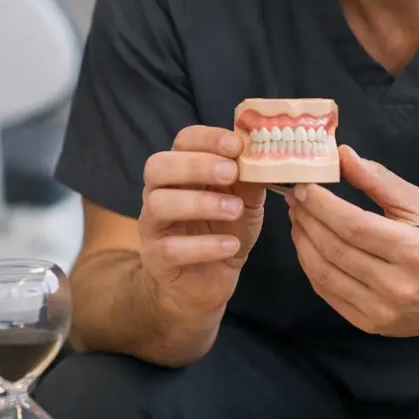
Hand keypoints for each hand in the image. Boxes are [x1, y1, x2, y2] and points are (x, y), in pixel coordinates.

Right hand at [138, 125, 268, 315]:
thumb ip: (250, 178)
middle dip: (196, 165)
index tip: (237, 145)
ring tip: (235, 210)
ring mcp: (153, 225)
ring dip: (200, 203)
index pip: (183, 141)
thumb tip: (265, 152)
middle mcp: (159, 192)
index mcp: (181, 171)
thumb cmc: (225, 230)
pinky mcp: (156, 258)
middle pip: (158, 166)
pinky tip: (229, 245)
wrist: (210, 280)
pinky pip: (170, 248)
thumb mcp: (246, 201)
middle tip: (230, 173)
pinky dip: (203, 246)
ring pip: (159, 204)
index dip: (208, 138)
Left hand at [285, 146, 418, 337]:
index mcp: (412, 250)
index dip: (322, 205)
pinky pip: (328, 293)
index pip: (354, 226)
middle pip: (335, 248)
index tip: (305, 187)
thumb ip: (379, 180)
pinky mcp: (369, 324)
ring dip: (303, 242)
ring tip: (298, 219)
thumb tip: (344, 156)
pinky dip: (311, 266)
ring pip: (324, 273)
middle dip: (308, 219)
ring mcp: (380, 310)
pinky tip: (308, 246)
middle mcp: (396, 285)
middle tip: (296, 199)